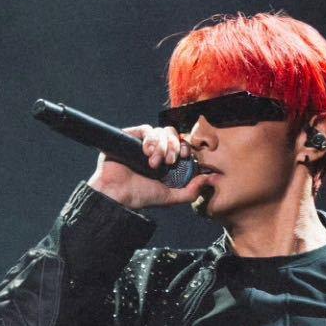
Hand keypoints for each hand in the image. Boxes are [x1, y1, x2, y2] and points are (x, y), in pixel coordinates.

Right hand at [87, 124, 214, 210]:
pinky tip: (147, 152)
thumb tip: (208, 179)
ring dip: (162, 146)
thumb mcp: (170, 197)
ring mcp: (142, 143)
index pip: (180, 145)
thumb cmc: (140, 196)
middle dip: (174, 146)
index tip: (184, 156)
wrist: (117, 194)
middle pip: (172, 134)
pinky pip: (146, 129)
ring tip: (154, 163)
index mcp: (165, 161)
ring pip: (160, 131)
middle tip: (169, 162)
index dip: (185, 147)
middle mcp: (155, 150)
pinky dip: (151, 139)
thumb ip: (190, 191)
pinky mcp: (129, 137)